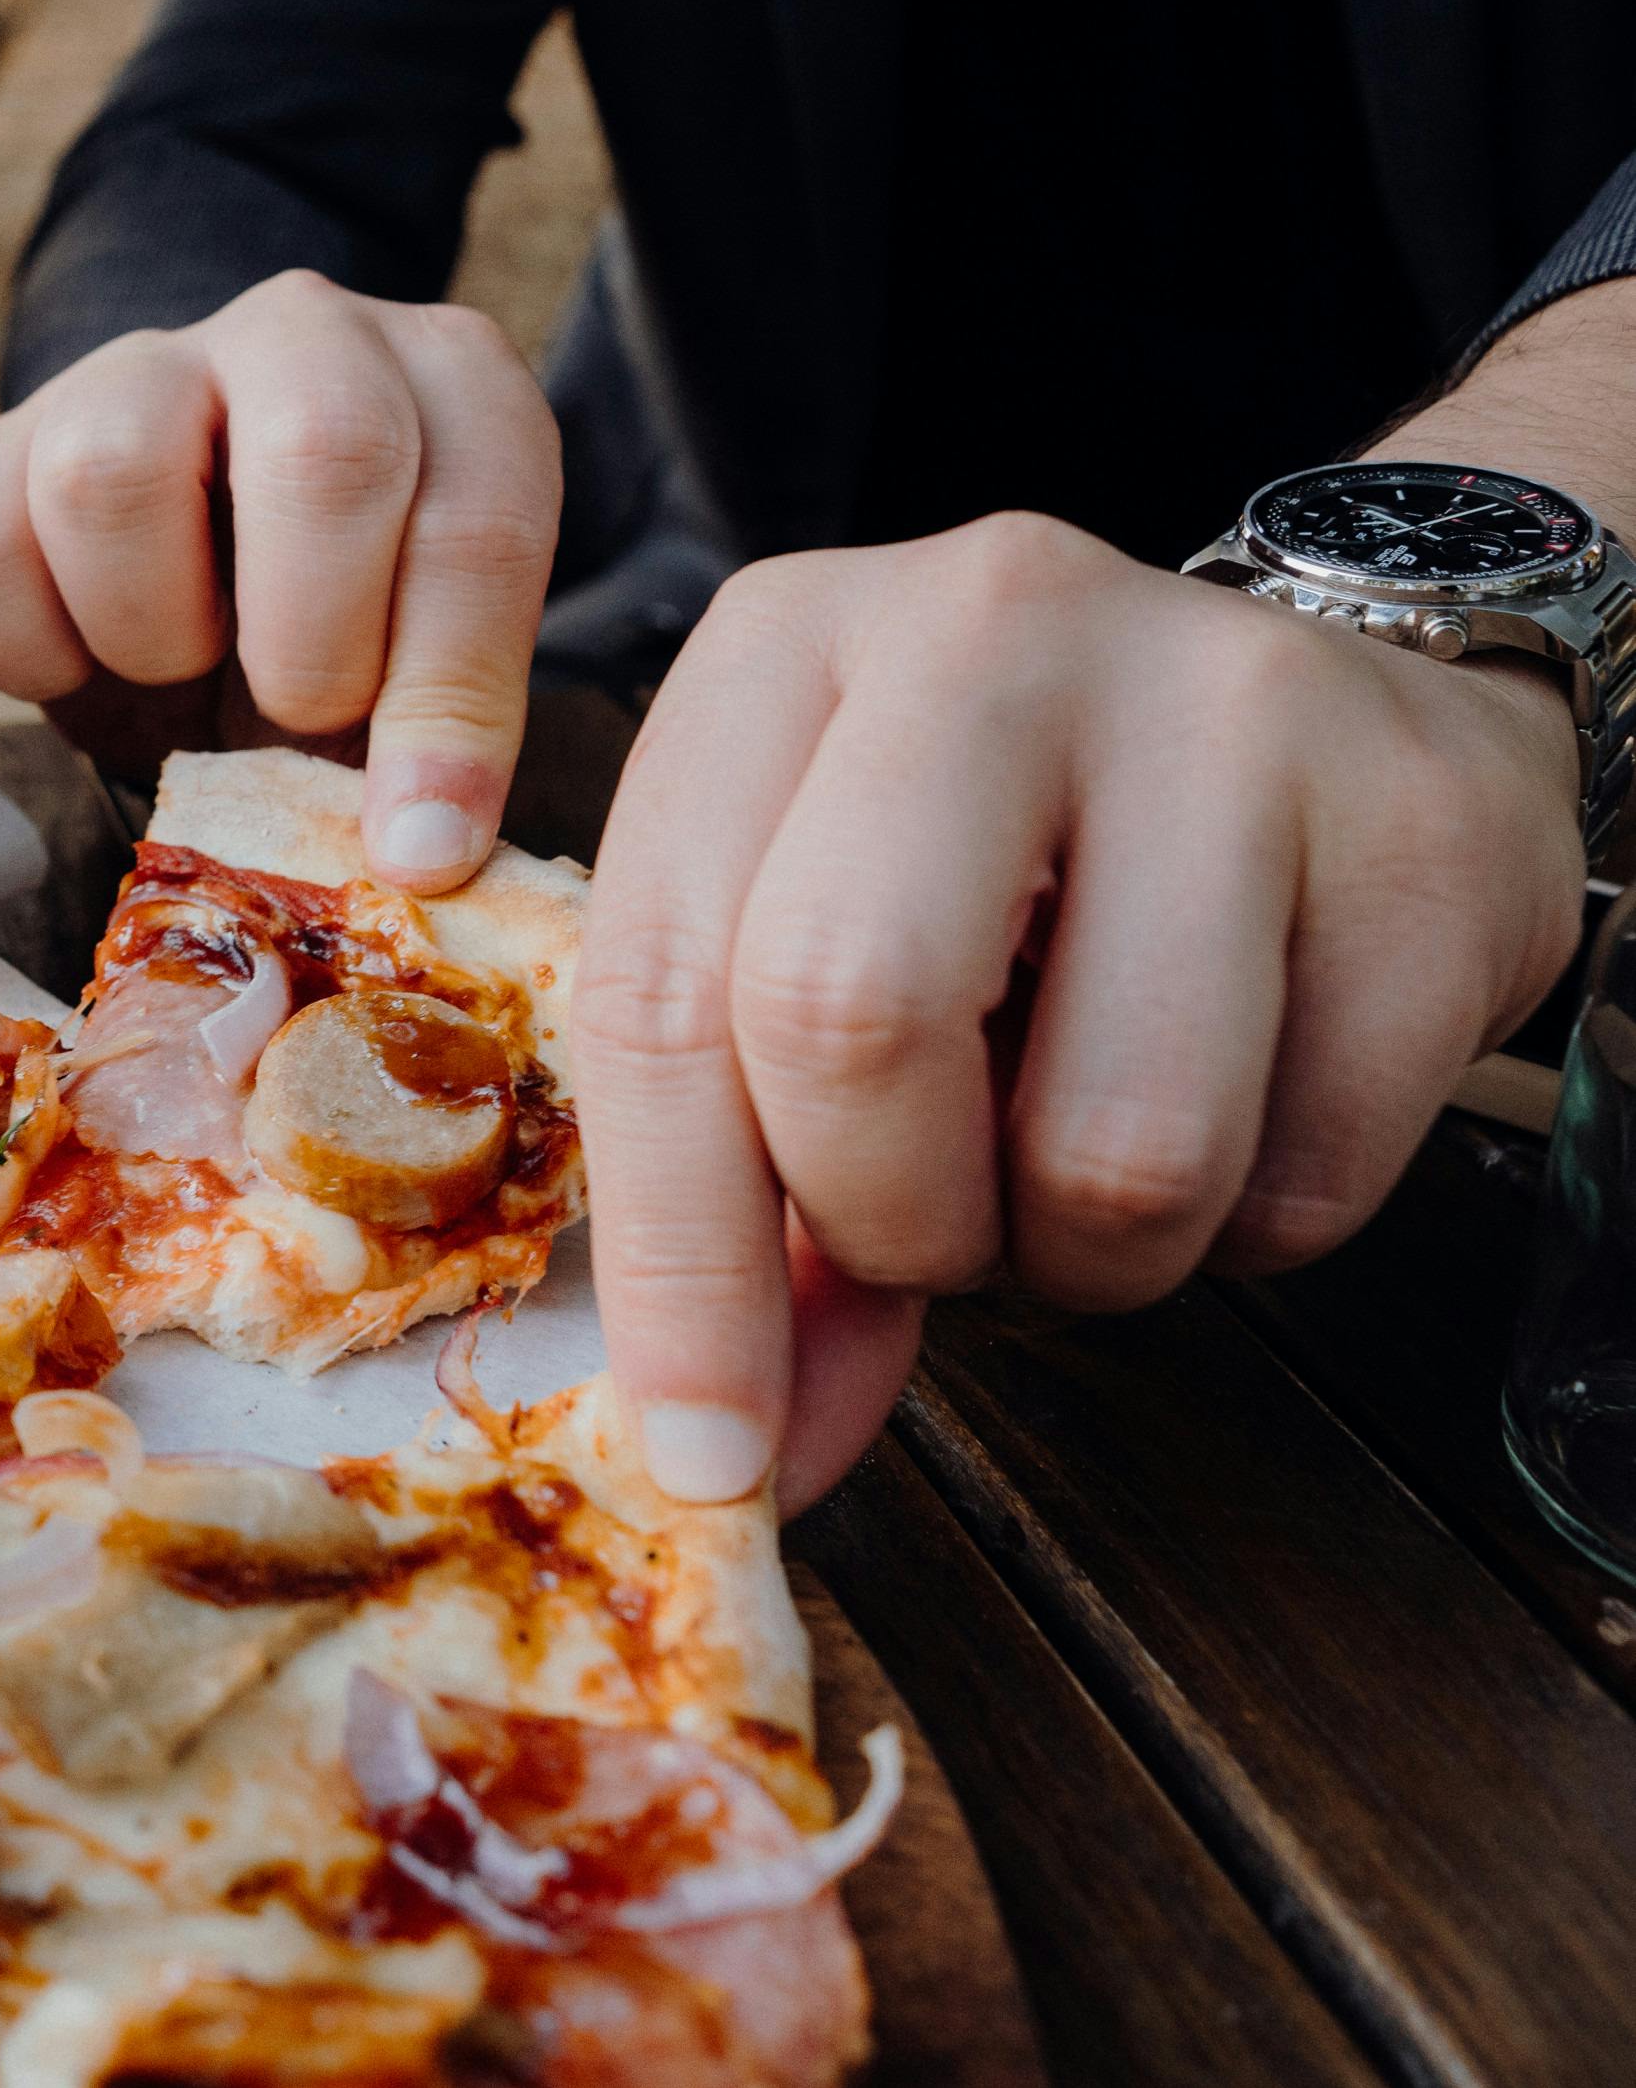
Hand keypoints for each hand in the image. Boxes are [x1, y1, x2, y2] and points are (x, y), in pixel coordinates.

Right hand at [0, 269, 558, 888]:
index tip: (420, 849)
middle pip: (322, 449)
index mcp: (452, 384)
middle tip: (296, 721)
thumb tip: (412, 865)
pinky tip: (89, 659)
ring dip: (150, 631)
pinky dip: (28, 649)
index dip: (450, 704)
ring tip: (185, 667)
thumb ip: (433, 743)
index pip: (476, 522)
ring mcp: (142, 367)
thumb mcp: (417, 671)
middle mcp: (304, 336)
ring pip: (109, 473)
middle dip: (311, 645)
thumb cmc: (338, 629)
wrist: (205, 565)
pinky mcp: (3, 438)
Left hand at [576, 513, 1585, 1509]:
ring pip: (1113, 1140)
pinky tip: (1249, 1099)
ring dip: (1088, 1252)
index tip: (702, 1456)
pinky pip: (1309, 1170)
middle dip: (890, 1222)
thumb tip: (743, 1448)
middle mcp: (981, 631)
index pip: (657, 990)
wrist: (1342, 706)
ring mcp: (1224, 701)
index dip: (675, 1261)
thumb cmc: (1032, 855)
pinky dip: (1257, 1224)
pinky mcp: (1429, 824)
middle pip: (849, 1022)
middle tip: (941, 1240)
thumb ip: (756, 1179)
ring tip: (1090, 1155)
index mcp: (777, 651)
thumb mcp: (829, 940)